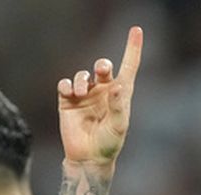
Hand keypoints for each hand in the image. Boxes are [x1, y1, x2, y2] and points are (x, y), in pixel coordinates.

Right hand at [57, 27, 142, 163]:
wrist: (89, 157)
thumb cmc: (110, 143)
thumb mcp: (119, 126)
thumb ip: (119, 106)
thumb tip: (117, 87)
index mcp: (121, 94)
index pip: (128, 67)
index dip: (132, 49)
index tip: (136, 30)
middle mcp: (104, 91)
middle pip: (103, 67)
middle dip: (102, 65)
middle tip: (101, 70)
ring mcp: (86, 95)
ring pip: (82, 75)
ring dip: (81, 79)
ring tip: (80, 92)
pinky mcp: (68, 101)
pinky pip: (65, 84)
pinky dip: (66, 85)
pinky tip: (69, 92)